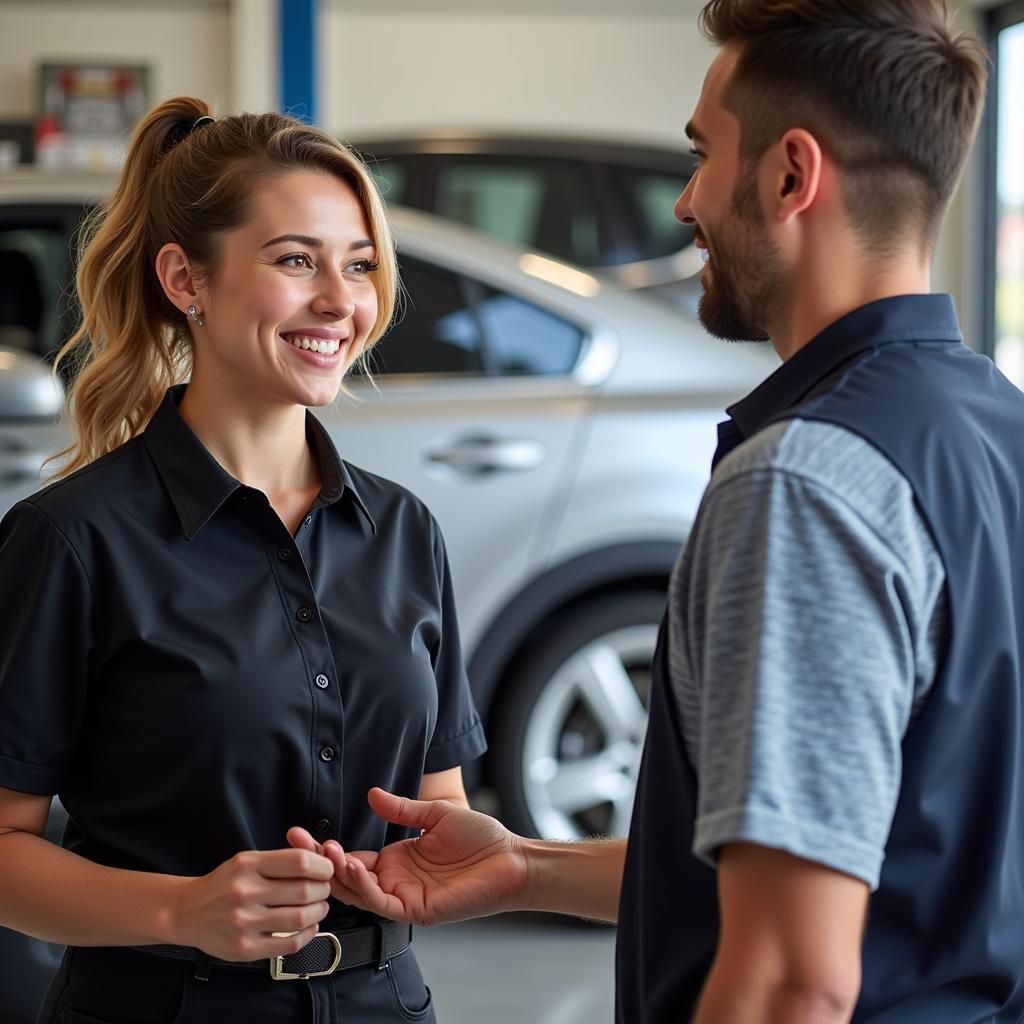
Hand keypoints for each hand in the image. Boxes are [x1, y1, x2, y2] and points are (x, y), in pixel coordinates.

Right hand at [172, 848, 333, 960]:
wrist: (189, 912)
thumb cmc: (225, 883)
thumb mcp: (247, 860)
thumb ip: (281, 859)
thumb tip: (321, 859)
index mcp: (248, 865)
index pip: (299, 862)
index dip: (321, 866)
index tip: (326, 869)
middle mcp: (245, 893)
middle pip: (304, 891)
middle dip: (323, 889)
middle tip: (324, 889)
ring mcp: (245, 923)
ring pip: (300, 918)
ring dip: (319, 911)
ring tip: (319, 907)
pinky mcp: (246, 949)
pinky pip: (290, 943)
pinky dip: (308, 934)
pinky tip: (309, 926)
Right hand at [288, 789, 528, 925]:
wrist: (510, 857)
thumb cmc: (479, 837)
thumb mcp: (435, 815)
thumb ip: (401, 809)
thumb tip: (371, 794)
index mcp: (395, 859)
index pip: (350, 857)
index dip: (326, 848)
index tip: (301, 831)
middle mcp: (394, 880)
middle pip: (346, 876)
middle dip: (320, 861)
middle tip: (296, 840)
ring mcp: (404, 896)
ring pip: (359, 891)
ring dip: (339, 872)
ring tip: (326, 850)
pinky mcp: (417, 909)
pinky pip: (382, 902)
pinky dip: (365, 886)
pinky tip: (355, 865)